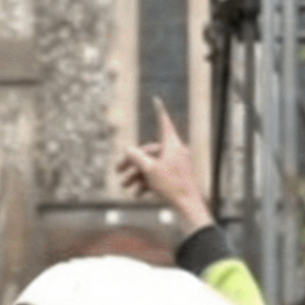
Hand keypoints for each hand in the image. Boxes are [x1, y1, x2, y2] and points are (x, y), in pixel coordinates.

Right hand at [115, 96, 213, 236]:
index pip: (163, 123)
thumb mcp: (149, 169)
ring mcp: (175, 164)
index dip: (158, 112)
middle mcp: (175, 151)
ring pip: (151, 165)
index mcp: (172, 145)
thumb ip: (136, 157)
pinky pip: (157, 175)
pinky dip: (146, 183)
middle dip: (132, 162)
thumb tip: (128, 149)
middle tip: (117, 171)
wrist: (187, 205)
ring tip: (125, 186)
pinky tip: (138, 194)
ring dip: (136, 176)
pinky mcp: (175, 176)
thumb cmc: (170, 185)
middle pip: (149, 151)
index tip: (157, 99)